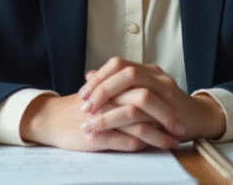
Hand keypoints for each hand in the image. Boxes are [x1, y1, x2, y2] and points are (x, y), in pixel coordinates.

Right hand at [19, 93, 174, 150]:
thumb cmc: (82, 107)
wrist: (51, 118)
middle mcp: (109, 97)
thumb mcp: (105, 94)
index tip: (181, 112)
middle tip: (181, 128)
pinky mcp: (96, 135)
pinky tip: (153, 149)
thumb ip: (126, 90)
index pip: (145, 85)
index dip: (166, 99)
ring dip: (159, 135)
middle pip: (146, 100)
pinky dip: (143, 145)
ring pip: (138, 122)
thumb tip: (156, 95)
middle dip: (168, 116)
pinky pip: (125, 140)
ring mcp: (102, 115)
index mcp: (113, 84)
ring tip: (172, 143)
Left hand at [78, 57, 226, 142]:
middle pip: (127, 73)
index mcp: (147, 70)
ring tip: (92, 124)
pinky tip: (113, 133)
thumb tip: (89, 74)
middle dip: (102, 90)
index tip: (83, 94)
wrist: (198, 117)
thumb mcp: (140, 90)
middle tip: (85, 107)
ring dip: (111, 111)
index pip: (118, 63)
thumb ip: (118, 83)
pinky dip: (129, 126)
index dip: (99, 77)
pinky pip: (149, 118)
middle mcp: (158, 77)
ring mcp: (168, 94)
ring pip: (138, 95)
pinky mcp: (174, 113)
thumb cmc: (165, 106)